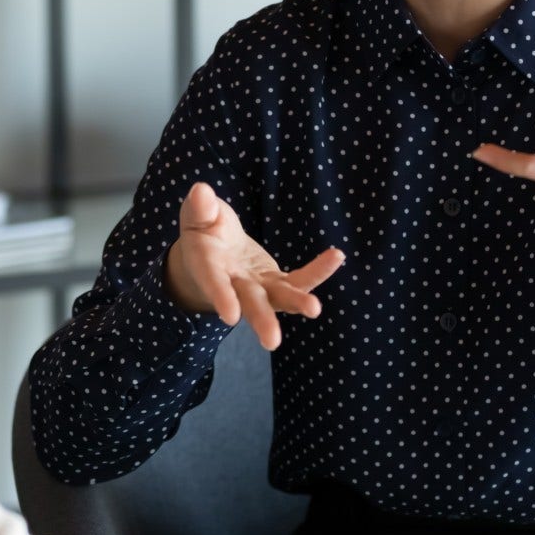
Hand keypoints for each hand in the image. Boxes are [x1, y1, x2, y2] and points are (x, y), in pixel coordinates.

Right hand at [163, 182, 343, 350]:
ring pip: (279, 299)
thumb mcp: (197, 216)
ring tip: (314, 309)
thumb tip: (202, 192)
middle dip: (261, 320)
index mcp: (209, 267)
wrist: (214, 250)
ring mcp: (259, 286)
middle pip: (250, 304)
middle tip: (272, 342)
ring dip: (297, 303)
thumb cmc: (203, 230)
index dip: (221, 297)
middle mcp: (235, 284)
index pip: (215, 283)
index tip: (230, 316)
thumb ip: (200, 209)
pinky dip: (319, 271)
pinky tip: (337, 256)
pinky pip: (300, 280)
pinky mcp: (277, 282)